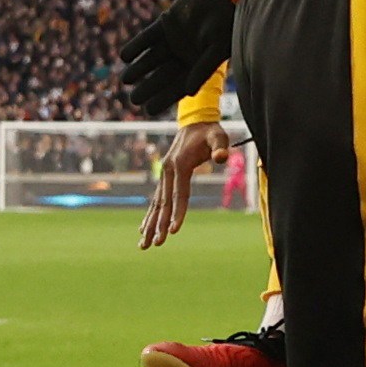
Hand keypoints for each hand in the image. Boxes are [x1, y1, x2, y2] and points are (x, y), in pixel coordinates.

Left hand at [119, 0, 236, 119]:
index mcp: (197, 66)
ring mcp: (173, 39)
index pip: (178, 87)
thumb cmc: (225, 23)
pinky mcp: (165, 23)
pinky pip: (147, 37)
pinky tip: (124, 56)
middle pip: (162, 75)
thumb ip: (203, 70)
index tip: (149, 110)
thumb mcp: (216, 50)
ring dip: (139, 68)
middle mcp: (183, 55)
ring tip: (125, 79)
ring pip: (152, 58)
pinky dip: (136, 46)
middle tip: (134, 99)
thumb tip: (189, 92)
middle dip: (148, 87)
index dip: (164, 98)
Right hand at [143, 121, 222, 248]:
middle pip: (164, 204)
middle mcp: (168, 171)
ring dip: (150, 225)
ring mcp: (164, 175)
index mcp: (180, 165)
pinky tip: (143, 229)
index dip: (178, 214)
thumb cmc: (209, 132)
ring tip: (144, 244)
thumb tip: (222, 158)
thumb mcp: (218, 136)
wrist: (194, 122)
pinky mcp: (165, 178)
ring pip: (156, 205)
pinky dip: (150, 215)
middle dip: (160, 225)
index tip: (173, 231)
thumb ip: (220, 146)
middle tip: (156, 244)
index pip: (179, 195)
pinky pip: (156, 200)